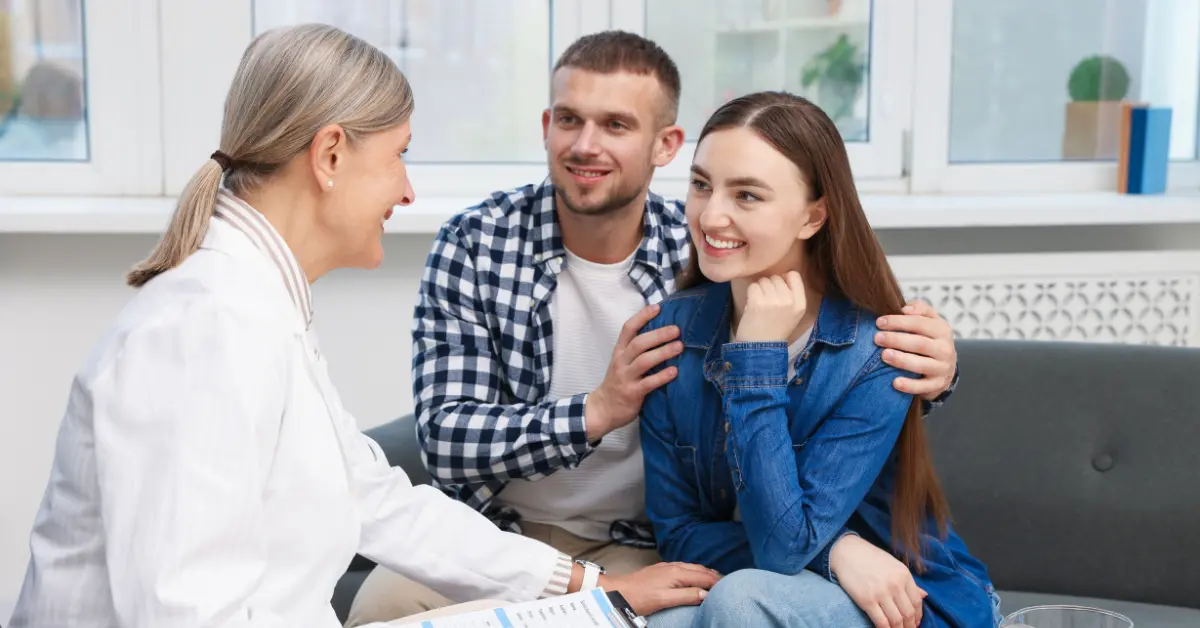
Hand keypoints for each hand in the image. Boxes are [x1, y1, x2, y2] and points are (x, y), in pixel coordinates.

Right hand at [586, 304, 681, 439]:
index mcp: (619, 351)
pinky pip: (648, 383)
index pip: (628, 329)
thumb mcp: (622, 362)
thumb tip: (662, 334)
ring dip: (663, 352)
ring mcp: (626, 377)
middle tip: (676, 330)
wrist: (602, 408)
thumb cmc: (618, 382)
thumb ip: (637, 350)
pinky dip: (662, 376)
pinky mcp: (632, 393)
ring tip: (679, 347)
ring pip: (644, 361)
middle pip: (638, 343)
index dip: (642, 317)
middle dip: (658, 335)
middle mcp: (621, 362)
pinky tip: (674, 371)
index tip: (658, 307)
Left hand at [598, 562, 720, 616]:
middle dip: (715, 575)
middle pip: (701, 569)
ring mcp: (667, 567)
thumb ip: (686, 595)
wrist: (617, 590)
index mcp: (678, 573)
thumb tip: (706, 594)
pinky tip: (694, 577)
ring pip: (693, 567)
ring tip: (716, 580)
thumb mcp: (664, 599)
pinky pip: (684, 568)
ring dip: (706, 573)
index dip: (718, 581)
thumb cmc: (639, 597)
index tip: (730, 587)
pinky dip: (695, 572)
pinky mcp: (661, 570)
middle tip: (728, 584)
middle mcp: (674, 566)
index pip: (705, 576)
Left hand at [733, 272, 806, 342]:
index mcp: (800, 303)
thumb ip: (791, 295)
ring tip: (760, 305)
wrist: (761, 349)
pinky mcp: (758, 302)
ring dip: (759, 290)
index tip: (778, 290)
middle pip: (776, 277)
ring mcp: (774, 301)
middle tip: (766, 302)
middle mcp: (789, 301)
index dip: (783, 279)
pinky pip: (753, 286)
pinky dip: (750, 294)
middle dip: (769, 286)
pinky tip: (752, 305)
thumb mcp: (793, 314)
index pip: (794, 275)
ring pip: (763, 280)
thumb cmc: (775, 330)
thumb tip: (781, 275)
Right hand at [830, 534, 925, 627]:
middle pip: (908, 613)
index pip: (917, 602)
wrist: (847, 552)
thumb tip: (924, 595)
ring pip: (897, 620)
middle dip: (910, 626)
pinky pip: (881, 622)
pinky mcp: (867, 600)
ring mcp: (881, 593)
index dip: (918, 616)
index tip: (915, 622)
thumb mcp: (893, 565)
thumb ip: (908, 582)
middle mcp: (895, 584)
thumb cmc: (870, 558)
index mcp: (904, 575)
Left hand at [875, 300, 956, 401]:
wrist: (945, 367)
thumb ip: (920, 309)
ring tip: (883, 355)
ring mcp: (942, 368)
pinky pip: (923, 386)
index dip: (899, 322)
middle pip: (919, 343)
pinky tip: (895, 382)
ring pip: (921, 365)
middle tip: (877, 338)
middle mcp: (945, 349)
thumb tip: (905, 308)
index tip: (879, 322)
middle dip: (896, 340)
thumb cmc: (929, 339)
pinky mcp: (937, 385)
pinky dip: (909, 385)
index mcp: (942, 330)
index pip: (920, 323)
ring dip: (901, 360)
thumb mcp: (930, 321)